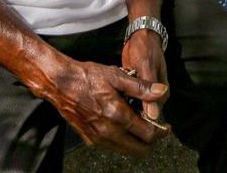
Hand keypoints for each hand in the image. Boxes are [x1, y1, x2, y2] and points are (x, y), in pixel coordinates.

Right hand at [44, 59, 169, 155]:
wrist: (60, 83)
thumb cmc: (88, 77)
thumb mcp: (117, 76)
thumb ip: (141, 88)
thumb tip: (161, 91)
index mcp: (118, 116)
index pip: (148, 134)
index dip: (160, 132)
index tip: (165, 127)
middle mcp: (109, 132)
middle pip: (139, 149)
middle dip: (150, 140)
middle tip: (154, 129)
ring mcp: (98, 138)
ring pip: (126, 150)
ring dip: (136, 142)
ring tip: (139, 126)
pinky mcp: (90, 139)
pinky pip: (112, 146)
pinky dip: (121, 140)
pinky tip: (122, 125)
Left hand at [122, 29, 169, 124]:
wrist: (140, 36)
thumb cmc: (144, 49)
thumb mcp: (145, 66)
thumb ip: (147, 88)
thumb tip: (153, 114)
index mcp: (162, 93)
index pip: (154, 116)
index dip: (141, 122)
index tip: (126, 123)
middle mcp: (156, 96)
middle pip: (144, 114)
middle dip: (132, 116)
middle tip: (115, 116)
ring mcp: (146, 92)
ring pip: (136, 108)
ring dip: (126, 109)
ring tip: (112, 110)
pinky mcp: (137, 88)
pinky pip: (131, 100)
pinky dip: (123, 101)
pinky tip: (113, 100)